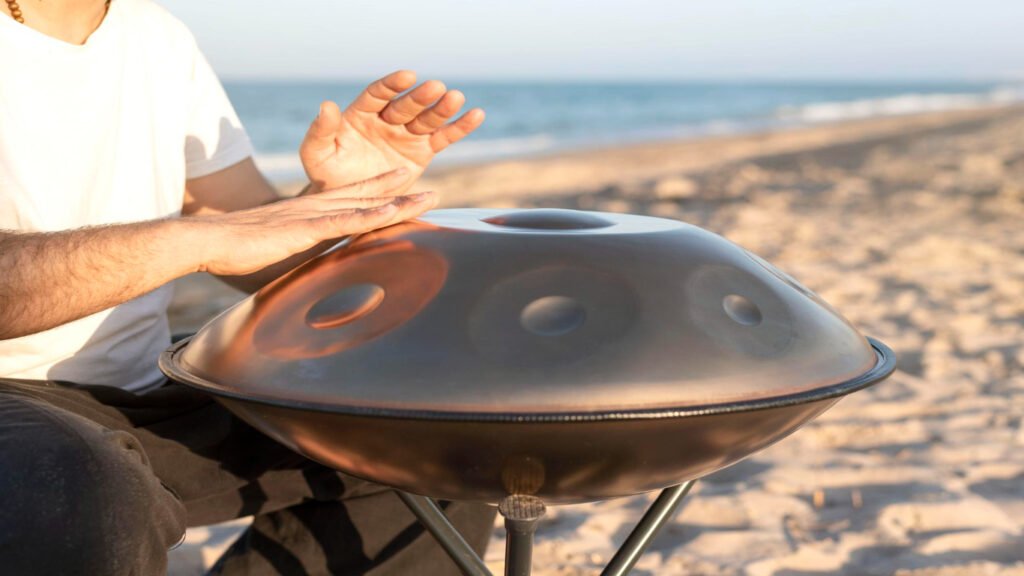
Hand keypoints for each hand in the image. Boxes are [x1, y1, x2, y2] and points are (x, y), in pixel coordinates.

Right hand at [193, 169, 434, 275]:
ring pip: (363, 206)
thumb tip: (317, 269)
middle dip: (399, 192)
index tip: (404, 184)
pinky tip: (392, 213)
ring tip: (429, 197)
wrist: (206, 241)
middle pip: (365, 197)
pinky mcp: (304, 227)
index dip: (379, 190)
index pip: (350, 198)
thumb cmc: (234, 248)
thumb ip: (300, 252)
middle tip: (430, 188)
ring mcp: (311, 215)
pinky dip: (370, 217)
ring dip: (398, 202)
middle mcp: (314, 207)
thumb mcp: (276, 249)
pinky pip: (343, 221)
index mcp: (308, 211)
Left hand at [300, 70, 484, 193]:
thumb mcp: (316, 155)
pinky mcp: (422, 152)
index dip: (392, 84)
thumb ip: (320, 131)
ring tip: (456, 98)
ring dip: (442, 108)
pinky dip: (459, 127)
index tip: (407, 76)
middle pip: (407, 105)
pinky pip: (443, 137)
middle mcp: (387, 119)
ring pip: (427, 118)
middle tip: (436, 87)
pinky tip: (476, 115)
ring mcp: (406, 134)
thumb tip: (326, 105)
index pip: (378, 93)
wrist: (346, 203)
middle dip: (421, 97)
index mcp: (361, 114)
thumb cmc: (328, 175)